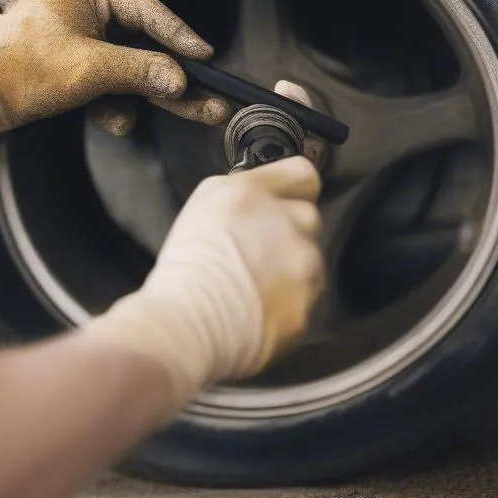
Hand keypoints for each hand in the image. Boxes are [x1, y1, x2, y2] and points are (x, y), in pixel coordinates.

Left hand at [0, 0, 230, 146]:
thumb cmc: (22, 67)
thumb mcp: (89, 68)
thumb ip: (140, 71)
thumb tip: (180, 79)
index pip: (150, 13)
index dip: (181, 38)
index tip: (206, 59)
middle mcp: (89, 8)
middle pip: (146, 46)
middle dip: (171, 80)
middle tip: (209, 101)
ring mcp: (83, 38)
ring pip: (129, 70)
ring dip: (135, 98)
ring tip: (137, 118)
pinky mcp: (76, 64)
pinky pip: (110, 84)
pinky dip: (113, 104)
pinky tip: (112, 120)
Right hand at [85, 156, 325, 407]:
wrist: (188, 322)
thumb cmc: (186, 260)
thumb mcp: (205, 202)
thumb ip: (245, 193)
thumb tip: (262, 202)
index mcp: (260, 193)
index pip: (304, 175)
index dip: (291, 189)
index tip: (276, 205)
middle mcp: (293, 224)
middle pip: (308, 220)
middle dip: (289, 232)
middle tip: (257, 252)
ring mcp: (306, 269)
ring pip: (311, 264)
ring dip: (292, 271)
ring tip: (255, 289)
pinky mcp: (306, 309)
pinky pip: (301, 303)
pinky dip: (285, 307)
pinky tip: (257, 314)